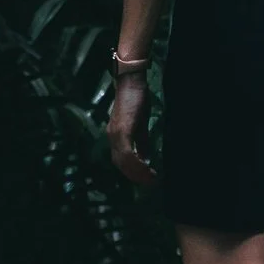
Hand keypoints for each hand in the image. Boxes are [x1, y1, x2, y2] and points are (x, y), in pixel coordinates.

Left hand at [107, 68, 156, 186]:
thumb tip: (146, 159)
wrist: (131, 81)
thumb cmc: (136, 99)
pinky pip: (128, 153)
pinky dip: (137, 163)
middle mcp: (112, 137)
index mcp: (115, 136)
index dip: (132, 172)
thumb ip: (141, 141)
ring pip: (124, 161)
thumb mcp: (140, 124)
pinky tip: (148, 168)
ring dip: (138, 173)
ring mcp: (116, 134)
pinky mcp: (122, 130)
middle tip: (151, 183)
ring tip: (151, 178)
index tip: (146, 179)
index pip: (121, 161)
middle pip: (121, 165)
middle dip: (136, 176)